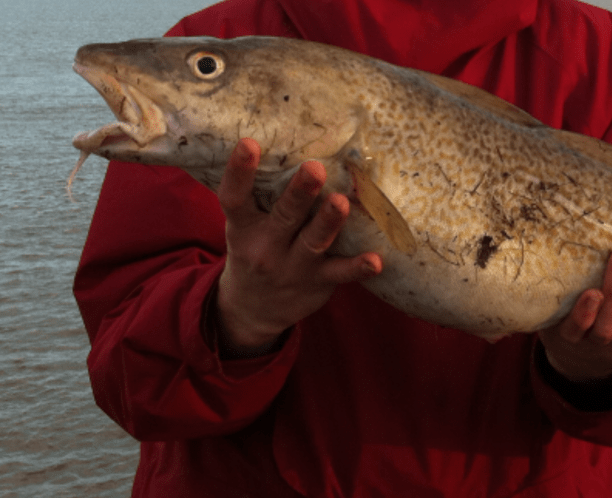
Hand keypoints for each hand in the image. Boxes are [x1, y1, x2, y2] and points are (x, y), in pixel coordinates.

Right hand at [215, 138, 381, 353]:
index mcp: (244, 228)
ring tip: (341, 202)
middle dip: (300, 192)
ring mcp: (294, 266)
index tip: (249, 143)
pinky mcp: (319, 282)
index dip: (240, 171)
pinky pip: (341, 274)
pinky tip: (377, 261)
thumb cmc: (257, 250)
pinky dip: (358, 268)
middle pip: (284, 216)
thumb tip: (294, 140)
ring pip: (314, 242)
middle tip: (315, 168)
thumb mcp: (247, 227)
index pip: (235, 198)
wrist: (254, 310)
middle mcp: (266, 247)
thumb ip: (264, 195)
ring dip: (329, 222)